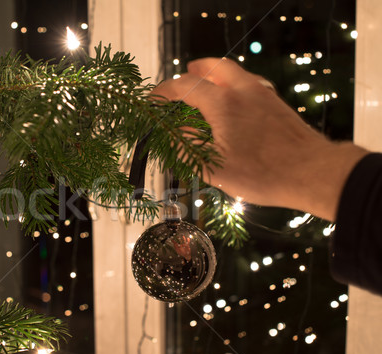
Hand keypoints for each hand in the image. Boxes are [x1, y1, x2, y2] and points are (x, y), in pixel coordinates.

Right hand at [151, 58, 367, 220]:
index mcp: (222, 103)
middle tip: (180, 83)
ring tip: (204, 89)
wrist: (312, 172)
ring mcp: (262, 94)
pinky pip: (249, 83)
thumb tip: (172, 131)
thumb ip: (186, 145)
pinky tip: (232, 104)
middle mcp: (243, 90)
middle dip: (192, 72)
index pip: (184, 86)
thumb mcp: (213, 167)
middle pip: (213, 67)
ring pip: (233, 72)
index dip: (164, 92)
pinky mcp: (276, 103)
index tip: (153, 100)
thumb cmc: (263, 174)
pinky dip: (232, 85)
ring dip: (214, 76)